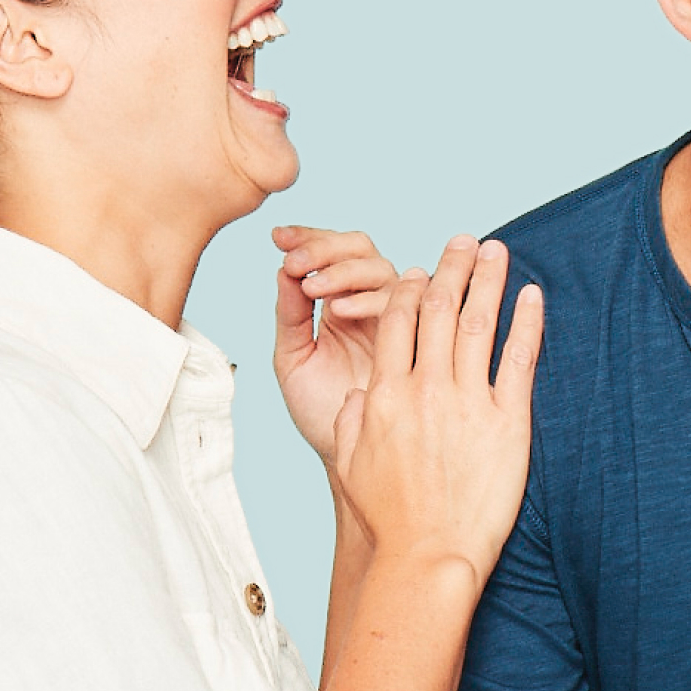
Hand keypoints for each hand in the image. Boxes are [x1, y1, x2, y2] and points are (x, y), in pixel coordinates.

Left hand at [271, 225, 400, 465]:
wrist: (346, 454)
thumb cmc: (320, 411)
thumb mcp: (293, 357)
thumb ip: (289, 315)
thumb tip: (283, 268)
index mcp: (338, 301)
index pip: (331, 252)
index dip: (307, 237)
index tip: (278, 237)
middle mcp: (368, 303)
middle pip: (361, 249)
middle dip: (326, 248)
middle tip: (296, 262)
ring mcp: (394, 318)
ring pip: (382, 269)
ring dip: (344, 271)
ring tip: (314, 288)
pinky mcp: (413, 340)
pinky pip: (402, 304)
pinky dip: (368, 299)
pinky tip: (341, 311)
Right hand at [330, 236, 544, 585]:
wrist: (427, 558)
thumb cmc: (388, 521)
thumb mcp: (349, 465)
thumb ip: (351, 421)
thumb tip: (358, 393)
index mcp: (383, 394)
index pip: (396, 320)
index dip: (409, 287)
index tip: (421, 269)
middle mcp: (424, 389)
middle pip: (437, 308)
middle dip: (451, 267)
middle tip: (464, 240)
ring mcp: (467, 402)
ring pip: (477, 323)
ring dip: (487, 280)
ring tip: (497, 250)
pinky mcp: (507, 422)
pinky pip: (519, 359)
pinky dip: (526, 322)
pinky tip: (533, 296)